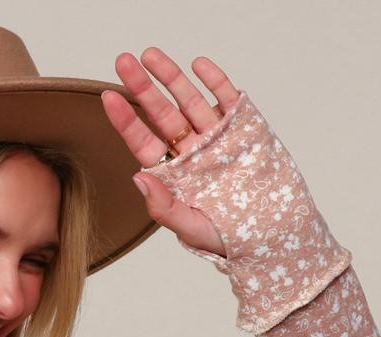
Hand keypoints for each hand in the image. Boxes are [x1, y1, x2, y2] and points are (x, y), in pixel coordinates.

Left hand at [101, 50, 241, 256]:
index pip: (144, 142)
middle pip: (162, 115)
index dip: (126, 120)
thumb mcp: (190, 227)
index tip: (108, 97)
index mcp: (173, 174)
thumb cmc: (226, 237)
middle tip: (124, 61)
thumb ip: (164, 206)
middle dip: (143, 88)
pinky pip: (225, 99)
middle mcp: (191, 151)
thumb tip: (138, 178)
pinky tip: (198, 65)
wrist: (272, 233)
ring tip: (151, 54)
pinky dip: (214, 81)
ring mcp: (215, 137)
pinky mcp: (242, 127)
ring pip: (189, 101)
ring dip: (171, 77)